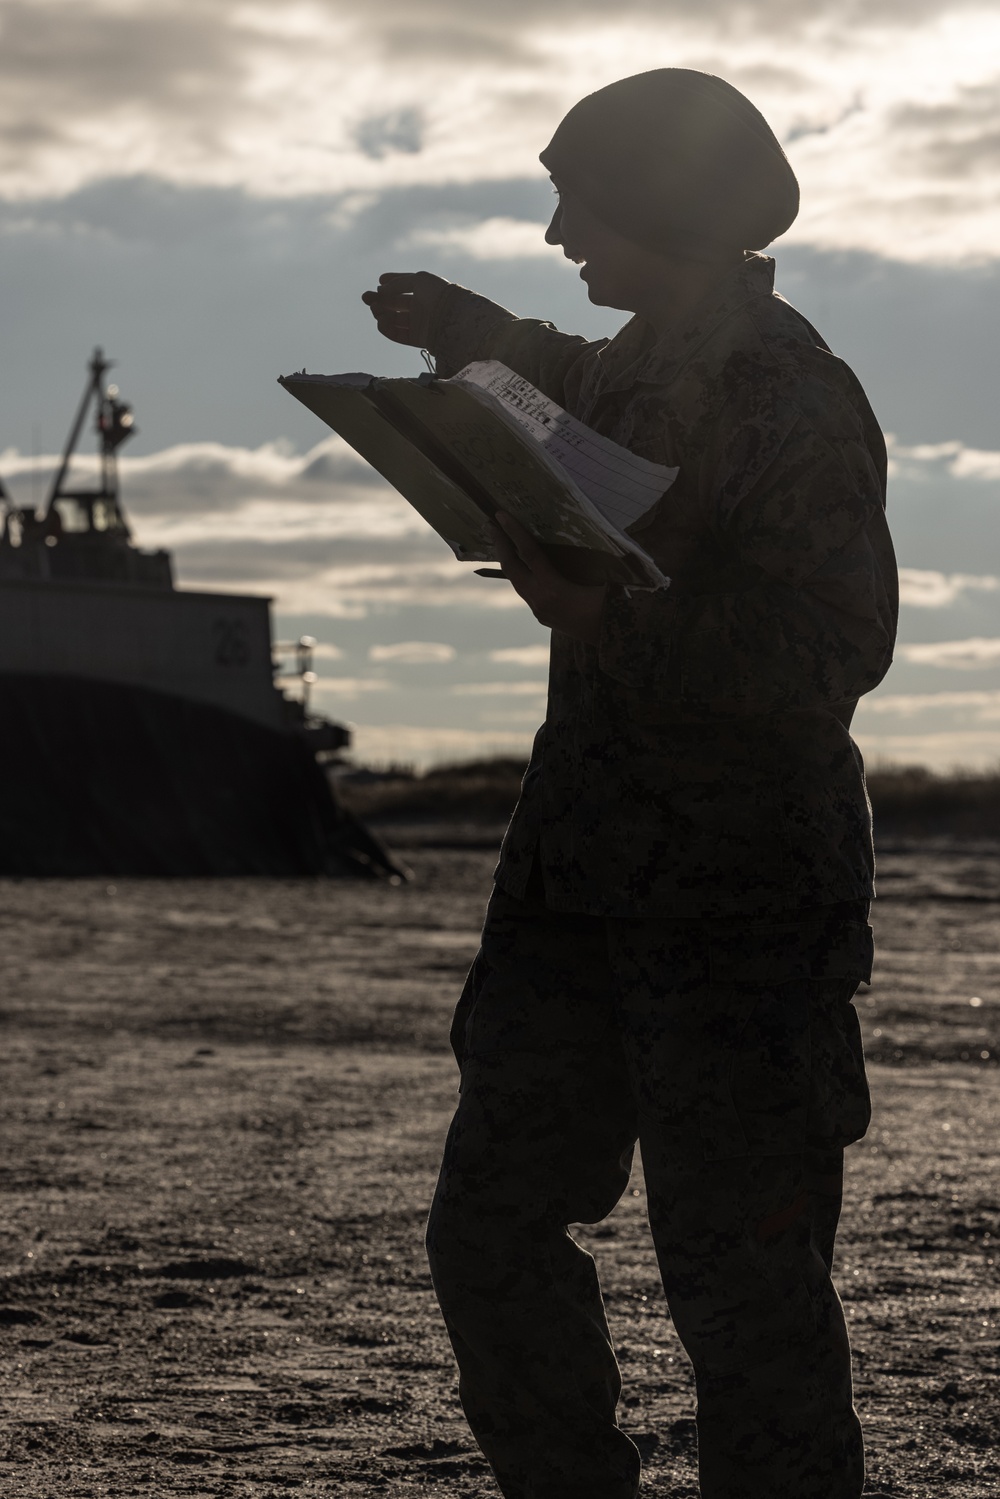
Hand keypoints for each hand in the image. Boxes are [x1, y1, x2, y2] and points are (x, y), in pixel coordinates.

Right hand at [361, 271, 451, 347]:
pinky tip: (380, 322)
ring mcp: (419, 324)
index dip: (390, 284)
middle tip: (365, 298)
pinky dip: (387, 329)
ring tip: (376, 310)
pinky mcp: (419, 339)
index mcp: (423, 291)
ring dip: (381, 314)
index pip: (403, 287)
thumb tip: (381, 289)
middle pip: (395, 304)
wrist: (454, 317)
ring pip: (394, 319)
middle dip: (379, 300)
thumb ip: (398, 283)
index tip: (378, 282)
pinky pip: (398, 335)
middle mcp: (420, 307)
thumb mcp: (419, 280)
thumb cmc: (439, 294)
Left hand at [491, 512, 606, 643]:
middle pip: (512, 568)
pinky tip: (522, 565)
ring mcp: (539, 610)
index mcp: (554, 588)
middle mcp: (541, 600)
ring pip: (516, 582)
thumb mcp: (603, 580)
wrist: (610, 640)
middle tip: (489, 524)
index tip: (500, 515)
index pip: (530, 554)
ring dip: (508, 561)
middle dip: (500, 544)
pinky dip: (520, 575)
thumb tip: (586, 534)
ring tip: (501, 542)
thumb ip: (590, 560)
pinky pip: (526, 591)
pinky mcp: (542, 616)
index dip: (514, 532)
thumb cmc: (611, 609)